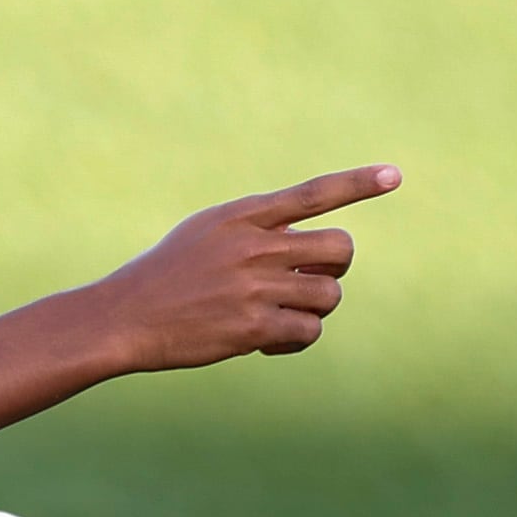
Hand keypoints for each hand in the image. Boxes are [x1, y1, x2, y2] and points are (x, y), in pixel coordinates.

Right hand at [93, 164, 401, 370]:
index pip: (311, 194)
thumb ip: (254, 230)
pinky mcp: (252, 327)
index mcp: (240, 217)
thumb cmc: (162, 278)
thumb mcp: (202, 234)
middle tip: (307, 283)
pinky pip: (307, 330)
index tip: (395, 175)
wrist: (121, 318)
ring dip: (313, 309)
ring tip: (280, 317)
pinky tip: (267, 341)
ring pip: (329, 295)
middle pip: (339, 250)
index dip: (357, 183)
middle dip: (333, 269)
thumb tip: (309, 244)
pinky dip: (295, 338)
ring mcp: (254, 287)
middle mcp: (252, 247)